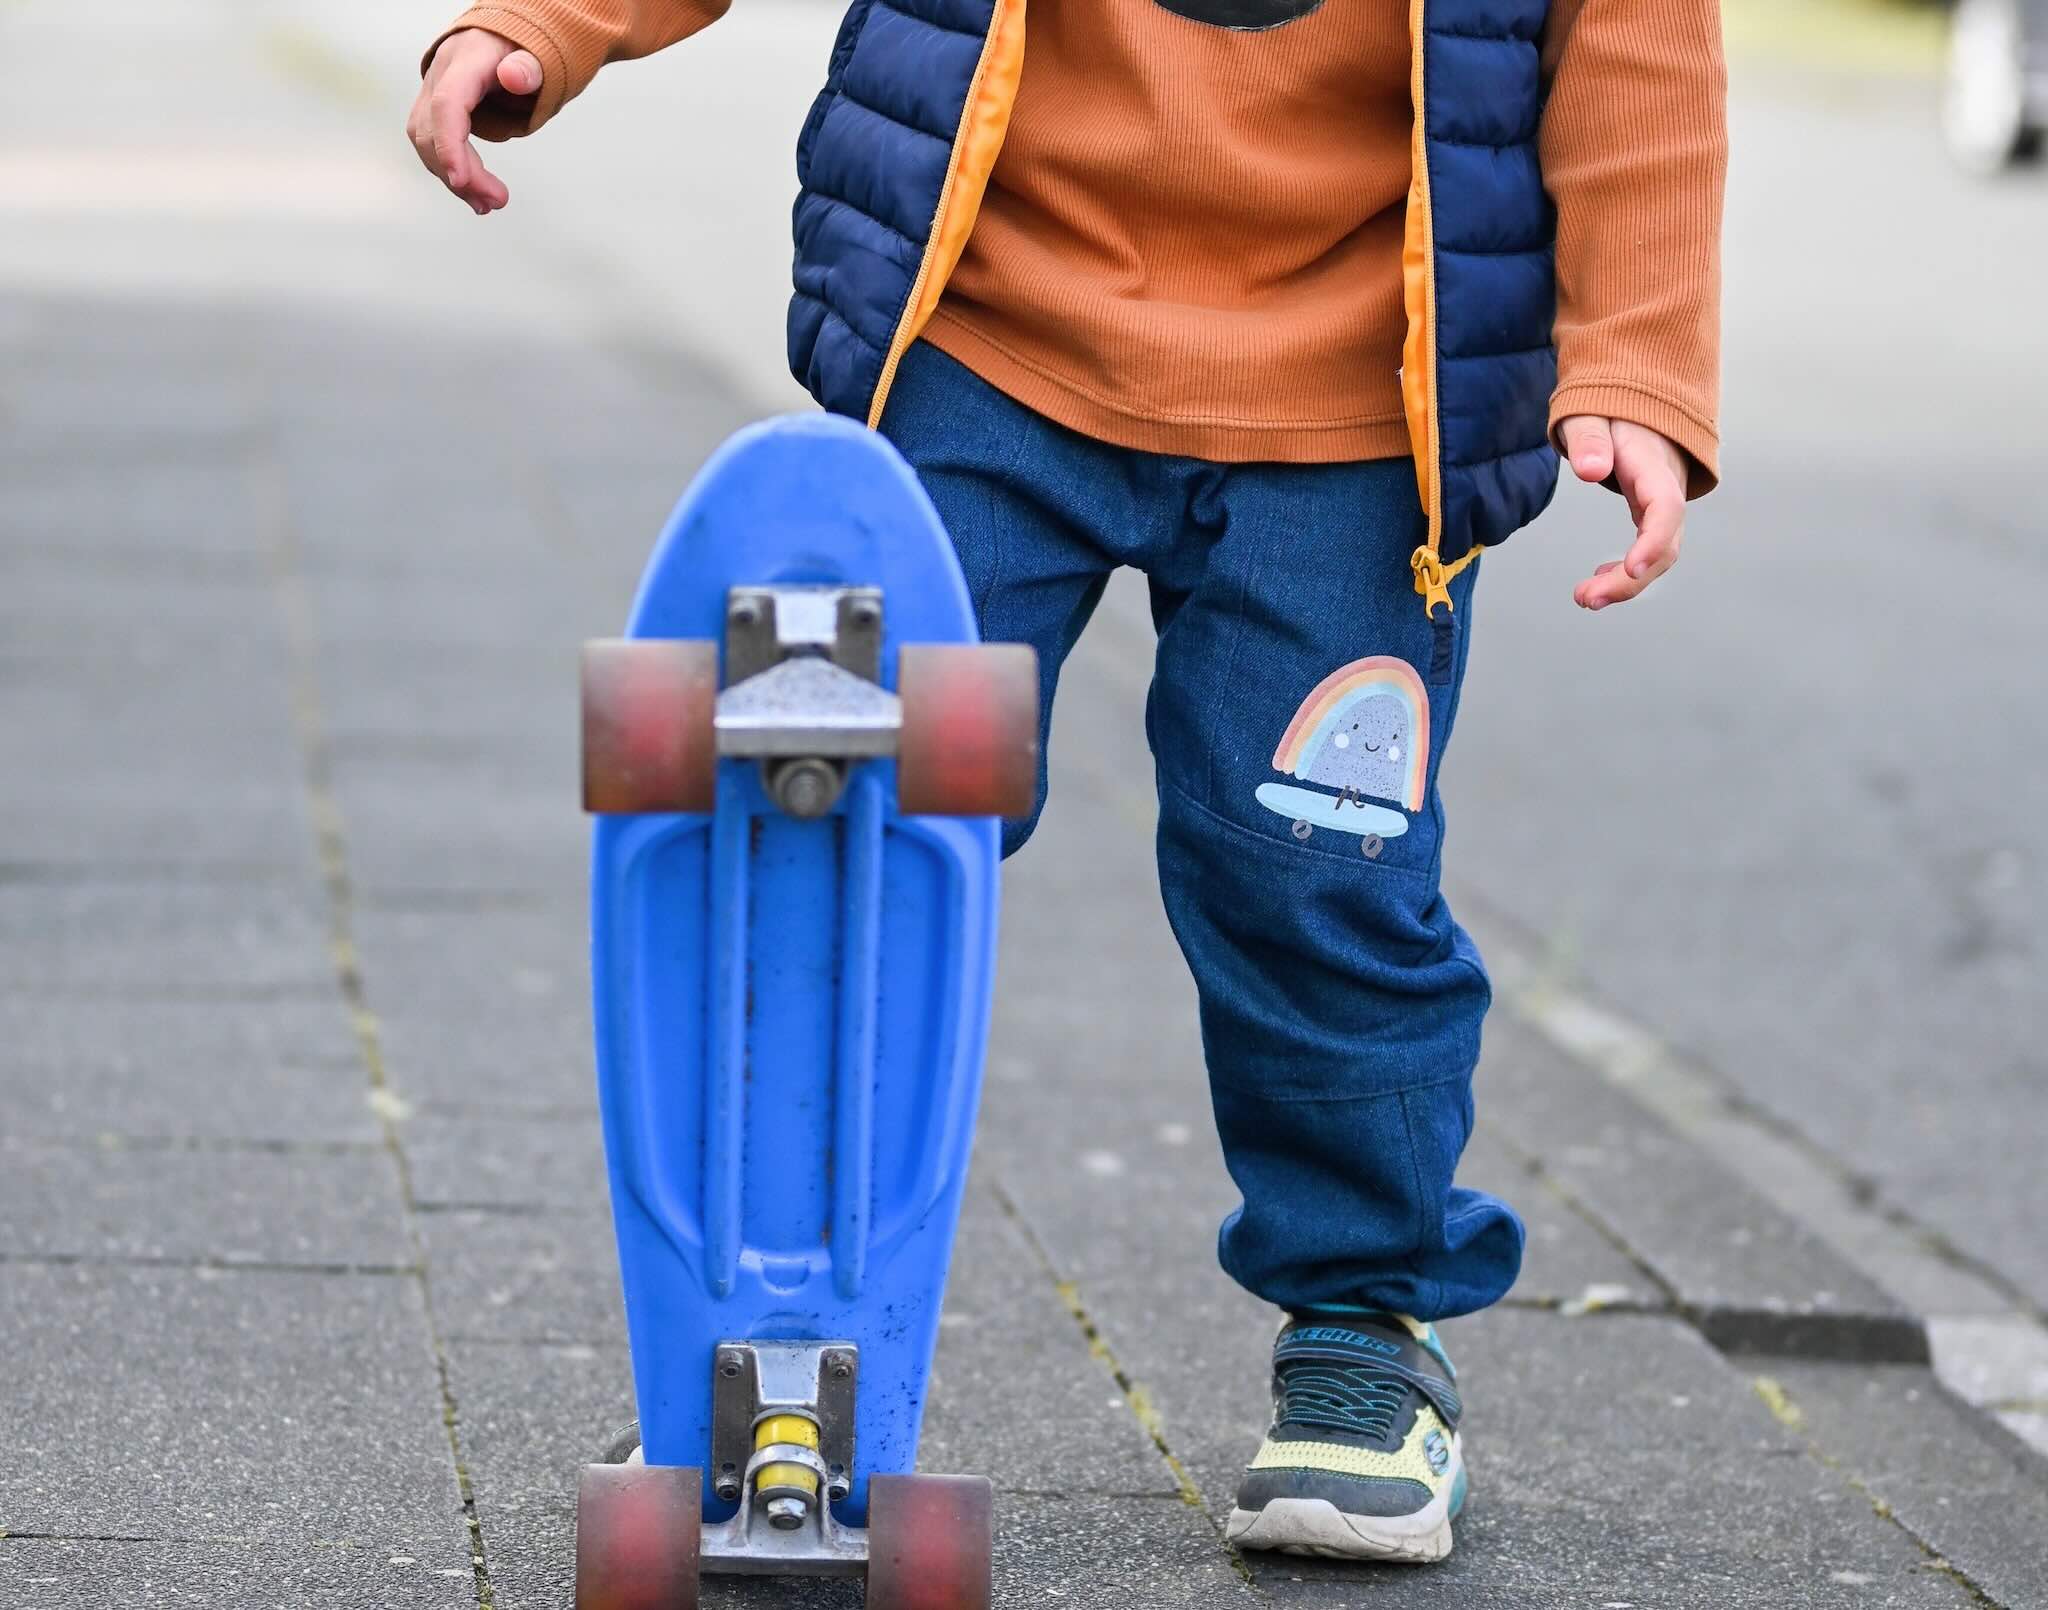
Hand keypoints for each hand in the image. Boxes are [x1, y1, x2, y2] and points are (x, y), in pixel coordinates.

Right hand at [407, 30, 543, 213]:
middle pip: (434, 132)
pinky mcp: (433, 110)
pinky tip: (474, 191)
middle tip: (496, 201)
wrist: (500, 37)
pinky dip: (451, 170)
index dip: (450, 145)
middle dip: (462, 173)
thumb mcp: (532, 53)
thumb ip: (528, 67)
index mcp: (464, 61)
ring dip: (454, 179)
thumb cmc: (519, 48)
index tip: (461, 180)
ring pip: (428, 143)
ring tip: (488, 204)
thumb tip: (514, 77)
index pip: (447, 105)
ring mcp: (432, 93)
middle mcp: (440, 76)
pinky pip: (433, 144)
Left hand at [1557, 417, 1688, 611]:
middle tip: (1586, 598)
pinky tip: (1597, 577)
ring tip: (1585, 597)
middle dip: (1631, 579)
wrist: (1635, 397)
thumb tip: (1592, 471)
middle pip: (1666, 544)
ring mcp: (1662, 504)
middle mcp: (1666, 489)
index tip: (1630, 568)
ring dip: (1626, 582)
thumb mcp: (1591, 411)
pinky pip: (1648, 549)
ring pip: (1659, 555)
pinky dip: (1625, 570)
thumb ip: (1589, 438)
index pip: (1666, 508)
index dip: (1653, 541)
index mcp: (1654, 464)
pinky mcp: (1650, 511)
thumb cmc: (1611, 404)